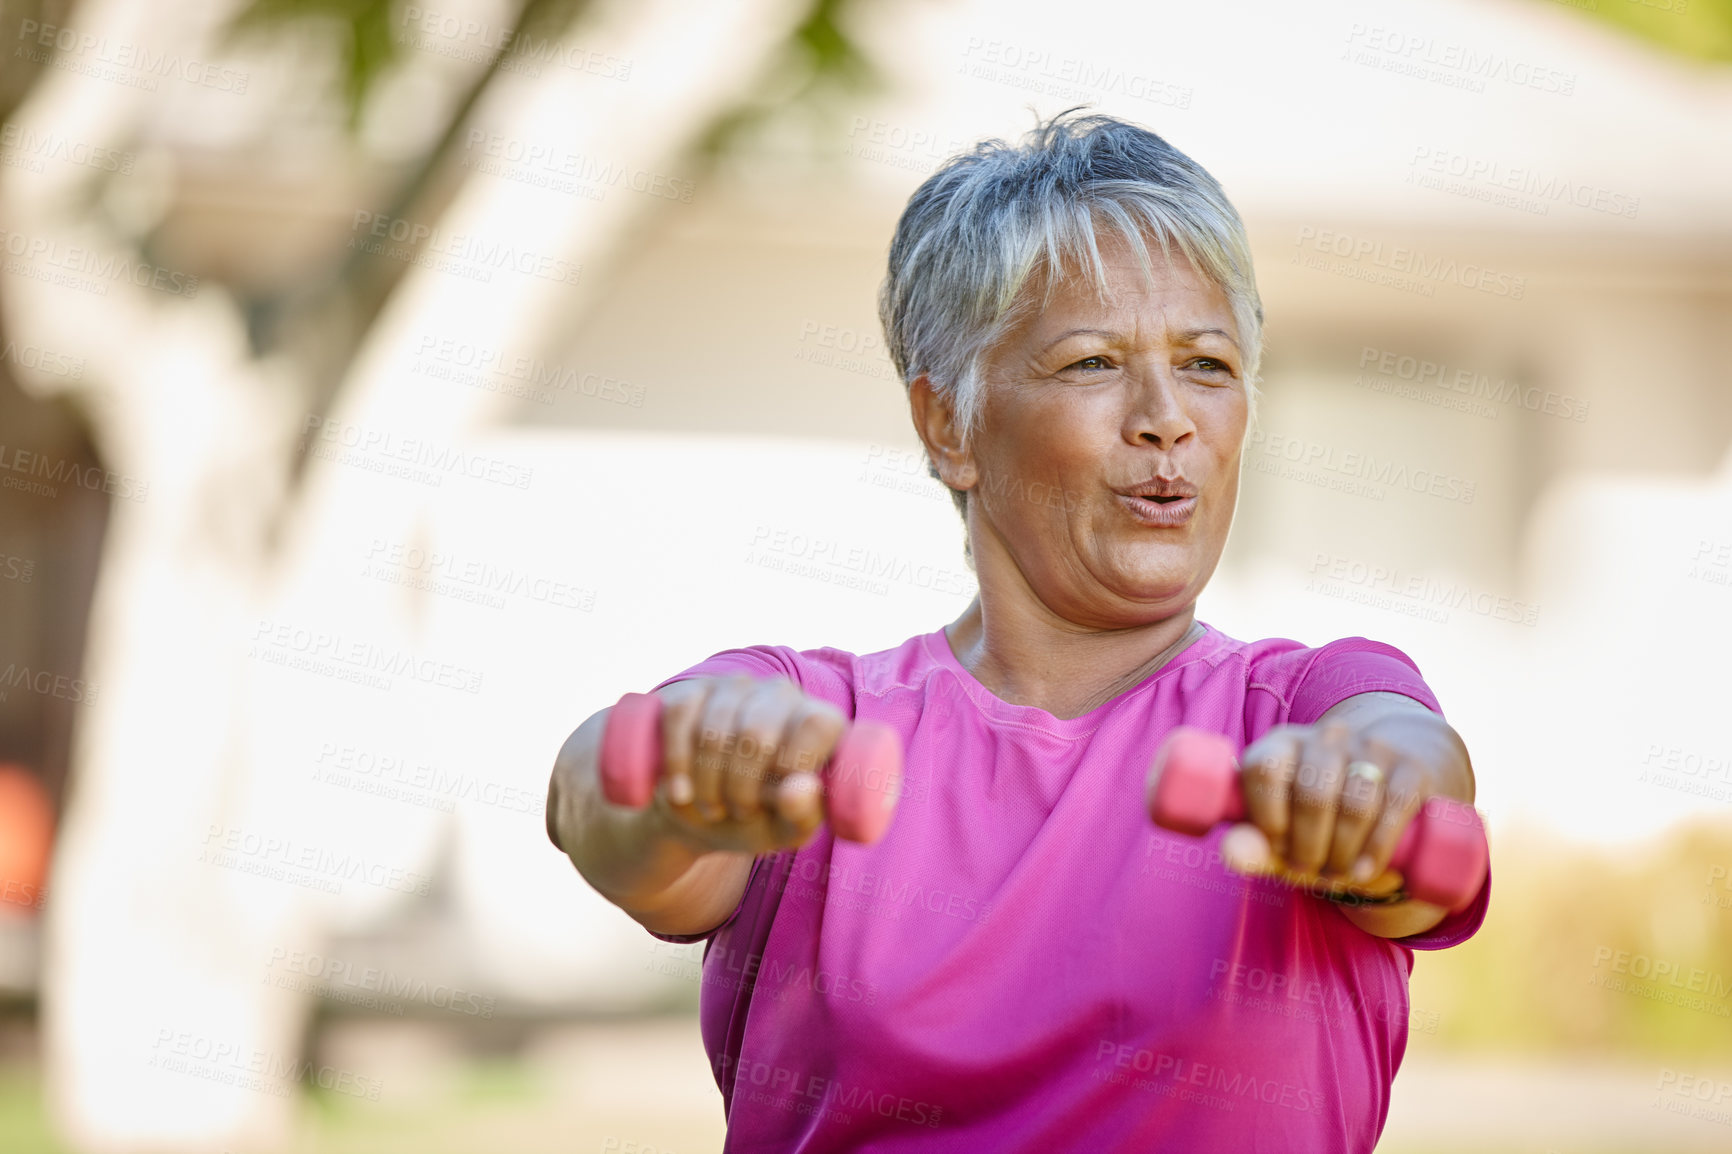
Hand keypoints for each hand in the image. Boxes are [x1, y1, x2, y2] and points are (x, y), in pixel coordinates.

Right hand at [642, 675, 848, 855]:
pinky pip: (679, 719)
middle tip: (739, 812)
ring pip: (713, 732)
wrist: (697, 813)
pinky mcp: (689, 691)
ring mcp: (734, 687)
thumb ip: (803, 813)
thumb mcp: (784, 828)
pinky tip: (680, 791)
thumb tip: (802, 787)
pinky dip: (677, 763)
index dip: (792, 766)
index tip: (776, 798)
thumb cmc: (756, 818)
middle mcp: (780, 693)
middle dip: (741, 788)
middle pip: (757, 734)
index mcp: (819, 721)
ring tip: (712, 807)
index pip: (817, 724)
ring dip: (707, 784)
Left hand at [1226, 693, 1473, 901]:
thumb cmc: (1317, 816)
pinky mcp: (1409, 768)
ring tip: (1336, 874)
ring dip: (1342, 852)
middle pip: (1312, 794)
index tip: (1275, 848)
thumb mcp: (1279, 828)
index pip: (1264, 769)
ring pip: (1355, 805)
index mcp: (1282, 743)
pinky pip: (1394, 808)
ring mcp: (1370, 748)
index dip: (1267, 817)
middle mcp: (1325, 736)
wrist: (1385, 785)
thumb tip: (1232, 854)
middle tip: (1307, 870)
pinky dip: (1376, 848)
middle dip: (1307, 846)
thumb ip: (1251, 842)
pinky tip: (1362, 871)